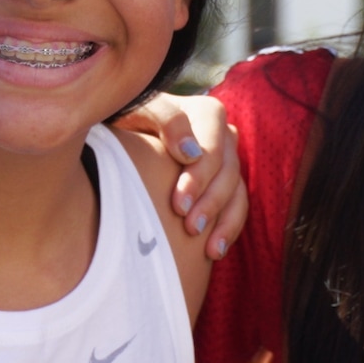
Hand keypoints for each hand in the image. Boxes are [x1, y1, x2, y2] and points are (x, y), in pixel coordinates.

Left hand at [111, 93, 247, 259]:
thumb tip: (190, 152)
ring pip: (237, 192)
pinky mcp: (226, 186)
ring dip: (224, 221)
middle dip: (210, 202)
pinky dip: (229, 229)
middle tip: (191, 228)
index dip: (199, 178)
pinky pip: (237, 208)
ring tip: (209, 249)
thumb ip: (165, 119)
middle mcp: (223, 136)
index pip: (213, 149)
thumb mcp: (140, 111)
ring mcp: (227, 162)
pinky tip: (214, 251)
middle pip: (228, 172)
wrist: (126, 137)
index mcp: (207, 114)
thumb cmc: (128, 120)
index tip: (178, 205)